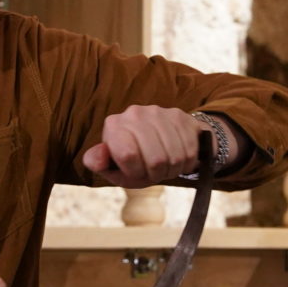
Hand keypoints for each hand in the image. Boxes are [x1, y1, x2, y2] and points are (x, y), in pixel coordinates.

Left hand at [82, 105, 239, 186]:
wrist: (156, 142)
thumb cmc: (129, 160)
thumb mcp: (111, 167)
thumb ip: (97, 163)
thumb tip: (98, 156)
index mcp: (113, 126)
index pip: (129, 155)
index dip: (136, 172)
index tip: (135, 172)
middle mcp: (134, 113)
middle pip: (156, 160)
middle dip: (157, 174)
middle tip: (153, 172)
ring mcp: (159, 112)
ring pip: (175, 156)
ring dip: (173, 169)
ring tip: (165, 166)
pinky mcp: (180, 115)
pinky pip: (190, 150)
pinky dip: (187, 163)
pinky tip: (178, 159)